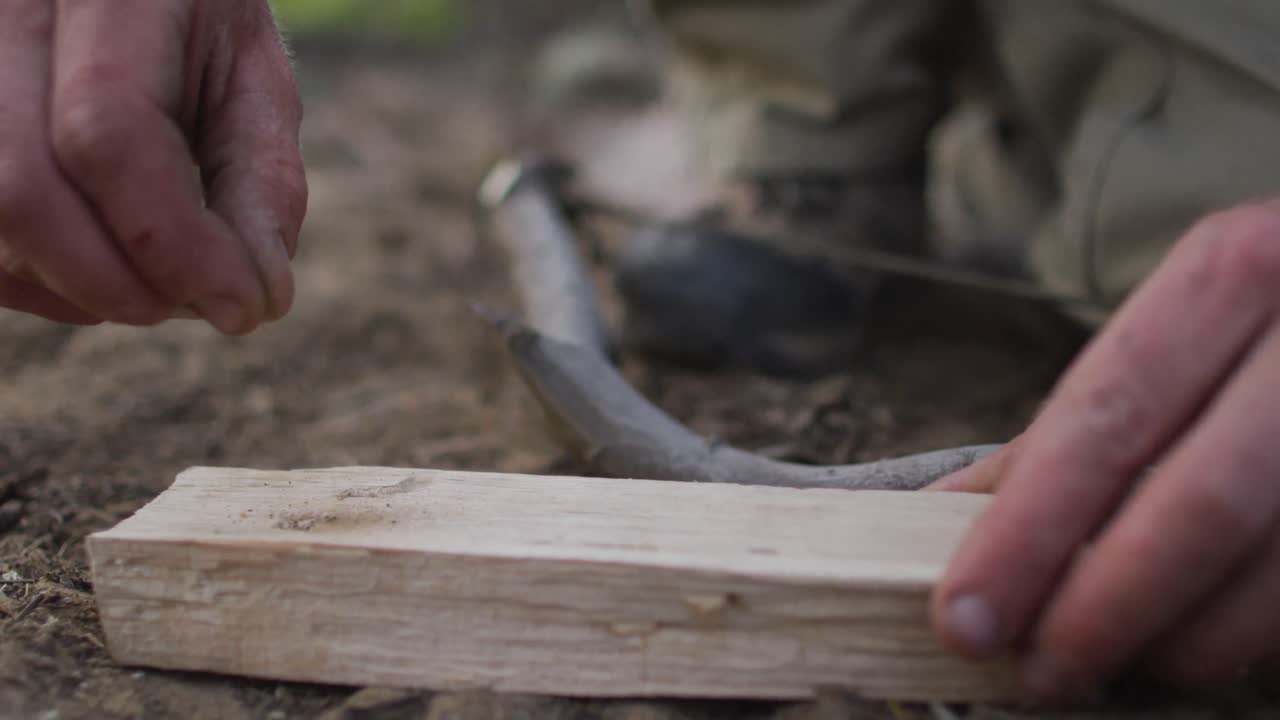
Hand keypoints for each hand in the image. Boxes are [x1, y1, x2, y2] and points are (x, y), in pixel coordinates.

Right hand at [0, 0, 305, 332]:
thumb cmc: (193, 15)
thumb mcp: (250, 73)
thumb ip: (260, 174)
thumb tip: (257, 295)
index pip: (110, 129)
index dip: (177, 243)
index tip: (247, 305)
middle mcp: (2, 15)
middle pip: (23, 189)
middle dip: (124, 283)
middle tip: (202, 302)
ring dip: (80, 289)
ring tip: (161, 280)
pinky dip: (39, 280)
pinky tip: (100, 270)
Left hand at [929, 200, 1279, 696]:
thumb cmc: (1259, 324)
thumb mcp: (1170, 334)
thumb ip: (1063, 430)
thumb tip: (936, 514)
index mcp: (1232, 274)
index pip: (1109, 418)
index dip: (1030, 531)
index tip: (965, 617)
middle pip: (1203, 503)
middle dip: (1104, 608)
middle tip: (1038, 672)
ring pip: (1278, 573)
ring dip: (1183, 642)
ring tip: (1115, 662)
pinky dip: (1252, 640)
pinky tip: (1199, 643)